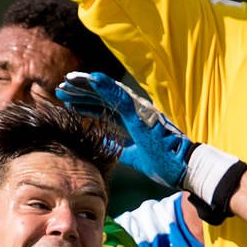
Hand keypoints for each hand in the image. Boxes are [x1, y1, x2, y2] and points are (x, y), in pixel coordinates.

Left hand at [55, 72, 195, 189]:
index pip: (107, 108)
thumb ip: (123, 149)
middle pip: (105, 98)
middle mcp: (137, 111)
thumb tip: (109, 145)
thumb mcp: (137, 157)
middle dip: (83, 93)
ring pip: (110, 93)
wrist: (185, 168)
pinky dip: (107, 86)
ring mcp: (141, 111)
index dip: (88, 103)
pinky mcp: (143, 114)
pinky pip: (122, 97)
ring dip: (88, 86)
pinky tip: (92, 78)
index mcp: (135, 121)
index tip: (70, 101)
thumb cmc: (165, 163)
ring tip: (68, 82)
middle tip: (62, 89)